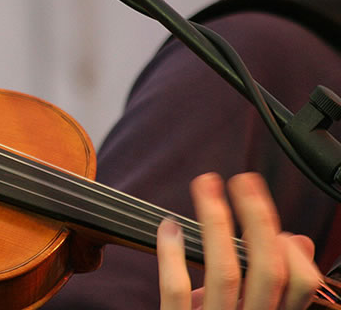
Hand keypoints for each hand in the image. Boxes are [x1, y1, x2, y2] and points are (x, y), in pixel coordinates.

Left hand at [156, 172, 320, 309]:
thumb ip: (271, 280)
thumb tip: (296, 237)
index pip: (302, 282)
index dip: (293, 248)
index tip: (272, 217)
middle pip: (268, 269)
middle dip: (257, 217)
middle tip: (242, 180)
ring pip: (225, 273)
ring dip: (215, 222)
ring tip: (205, 187)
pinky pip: (177, 291)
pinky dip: (172, 255)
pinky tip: (169, 227)